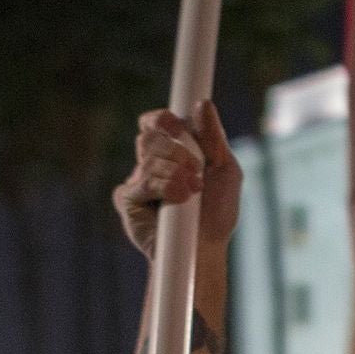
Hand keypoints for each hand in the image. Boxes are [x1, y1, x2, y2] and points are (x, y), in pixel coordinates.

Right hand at [113, 101, 241, 259]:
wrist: (205, 250)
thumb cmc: (217, 213)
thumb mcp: (226, 171)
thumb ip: (214, 137)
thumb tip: (203, 103)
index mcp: (172, 151)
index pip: (155, 122)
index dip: (162, 118)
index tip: (176, 125)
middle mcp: (151, 163)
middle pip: (149, 135)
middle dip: (177, 149)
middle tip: (196, 168)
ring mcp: (137, 181)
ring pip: (146, 156)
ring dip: (175, 171)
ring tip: (192, 191)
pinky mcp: (128, 201)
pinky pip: (140, 181)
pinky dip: (164, 187)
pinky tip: (179, 199)